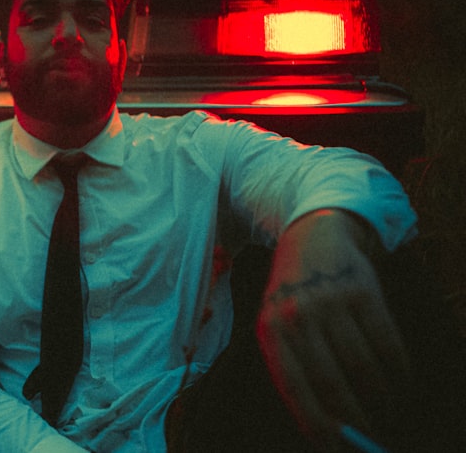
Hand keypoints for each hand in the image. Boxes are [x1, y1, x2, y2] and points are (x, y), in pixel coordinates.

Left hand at [256, 209, 408, 449]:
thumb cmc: (292, 297)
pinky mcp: (361, 290)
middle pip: (330, 381)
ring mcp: (329, 301)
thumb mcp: (276, 326)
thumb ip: (291, 370)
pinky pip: (386, 341)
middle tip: (372, 436)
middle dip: (355, 418)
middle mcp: (297, 316)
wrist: (310, 239)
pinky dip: (398, 369)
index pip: (293, 388)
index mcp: (271, 331)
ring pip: (362, 365)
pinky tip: (400, 380)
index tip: (336, 448)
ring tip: (389, 409)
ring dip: (382, 397)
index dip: (317, 422)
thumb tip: (319, 427)